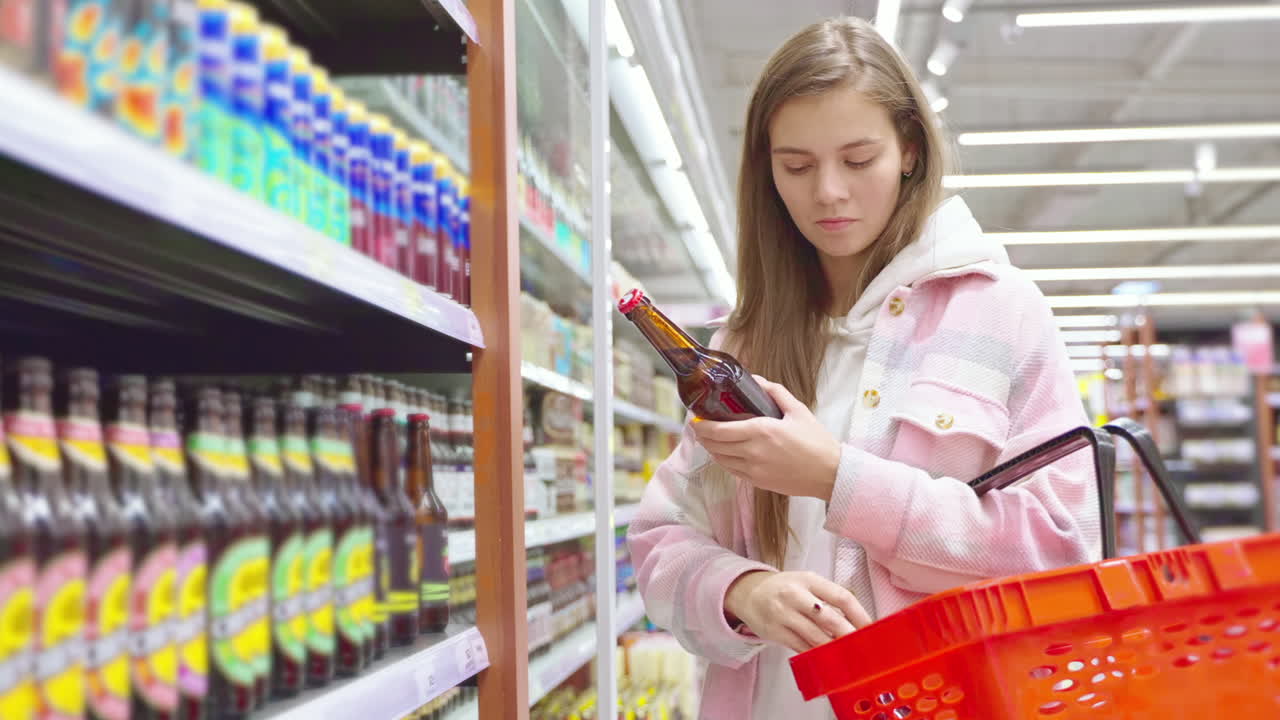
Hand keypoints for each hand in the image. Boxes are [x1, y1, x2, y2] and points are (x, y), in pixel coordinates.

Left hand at [692, 376, 840, 499]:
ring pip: (721, 460)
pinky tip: (724, 453)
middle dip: (702, 436)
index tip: (695, 419)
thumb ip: (774, 391)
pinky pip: (732, 471)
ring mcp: (754, 470)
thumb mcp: (798, 409)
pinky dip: (724, 461)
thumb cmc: (816, 440)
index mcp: (761, 431)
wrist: (829, 473)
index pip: (719, 430)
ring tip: (708, 439)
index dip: (702, 426)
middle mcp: (753, 451)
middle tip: (698, 427)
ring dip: (711, 449)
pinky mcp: (758, 482)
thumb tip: (755, 379)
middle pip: (715, 445)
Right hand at [725, 571, 871, 653]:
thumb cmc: (785, 590)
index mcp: (808, 580)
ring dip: (834, 648)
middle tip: (863, 646)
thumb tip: (857, 622)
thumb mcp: (806, 583)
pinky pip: (801, 647)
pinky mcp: (775, 632)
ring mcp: (783, 615)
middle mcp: (795, 595)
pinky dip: (816, 654)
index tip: (870, 628)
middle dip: (849, 635)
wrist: (750, 594)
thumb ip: (828, 598)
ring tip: (848, 654)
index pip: (841, 596)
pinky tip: (826, 658)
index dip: (859, 614)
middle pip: (830, 619)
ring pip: (816, 637)